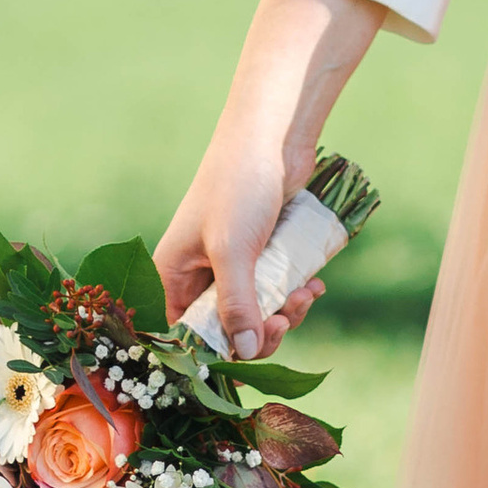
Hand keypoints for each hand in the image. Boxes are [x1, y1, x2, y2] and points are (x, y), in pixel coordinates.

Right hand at [157, 0, 383, 357]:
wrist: (273, 134)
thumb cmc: (239, 185)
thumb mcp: (232, 250)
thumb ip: (237, 305)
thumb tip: (245, 353)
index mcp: (173, 276)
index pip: (188, 336)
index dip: (221, 350)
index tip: (255, 345)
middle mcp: (198, 274)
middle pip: (227, 329)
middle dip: (262, 330)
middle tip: (287, 317)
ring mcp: (232, 263)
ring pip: (257, 311)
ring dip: (285, 310)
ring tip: (307, 294)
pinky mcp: (262, 251)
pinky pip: (275, 288)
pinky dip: (294, 292)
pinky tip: (315, 285)